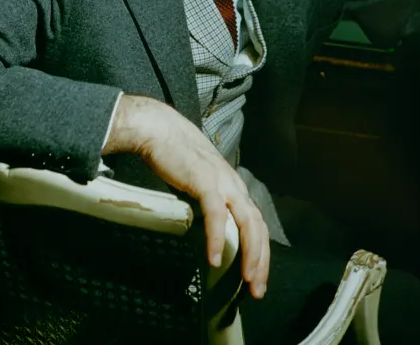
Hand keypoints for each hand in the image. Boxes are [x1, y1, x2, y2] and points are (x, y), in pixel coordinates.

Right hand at [104, 94, 269, 298]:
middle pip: (257, 226)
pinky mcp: (204, 180)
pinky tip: (215, 259)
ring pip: (246, 221)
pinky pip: (216, 213)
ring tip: (246, 280)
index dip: (260, 251)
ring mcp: (221, 181)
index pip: (256, 222)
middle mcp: (233, 184)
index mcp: (233, 185)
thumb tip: (206, 226)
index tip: (256, 277)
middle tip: (257, 289)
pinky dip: (217, 238)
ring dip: (249, 253)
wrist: (159, 129)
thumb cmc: (175, 155)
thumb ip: (207, 200)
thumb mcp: (198, 181)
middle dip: (261, 260)